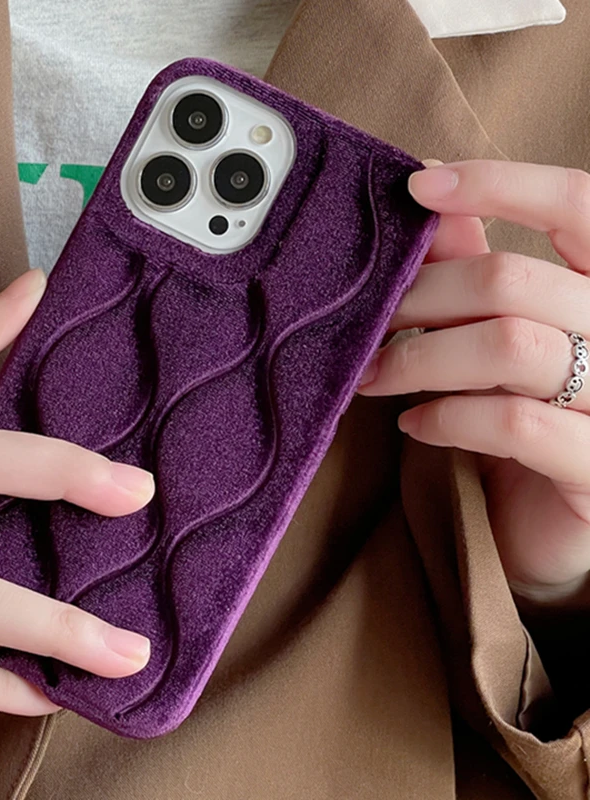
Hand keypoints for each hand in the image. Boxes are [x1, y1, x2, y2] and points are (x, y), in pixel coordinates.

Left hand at [358, 160, 589, 605]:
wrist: (541, 527)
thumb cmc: (521, 419)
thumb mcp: (498, 339)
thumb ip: (476, 271)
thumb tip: (427, 203)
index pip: (578, 204)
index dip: (501, 185)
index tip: (418, 187)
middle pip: (514, 282)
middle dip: (419, 297)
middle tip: (366, 320)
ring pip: (510, 346)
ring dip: (418, 357)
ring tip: (370, 376)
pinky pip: (513, 424)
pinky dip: (448, 417)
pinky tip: (414, 425)